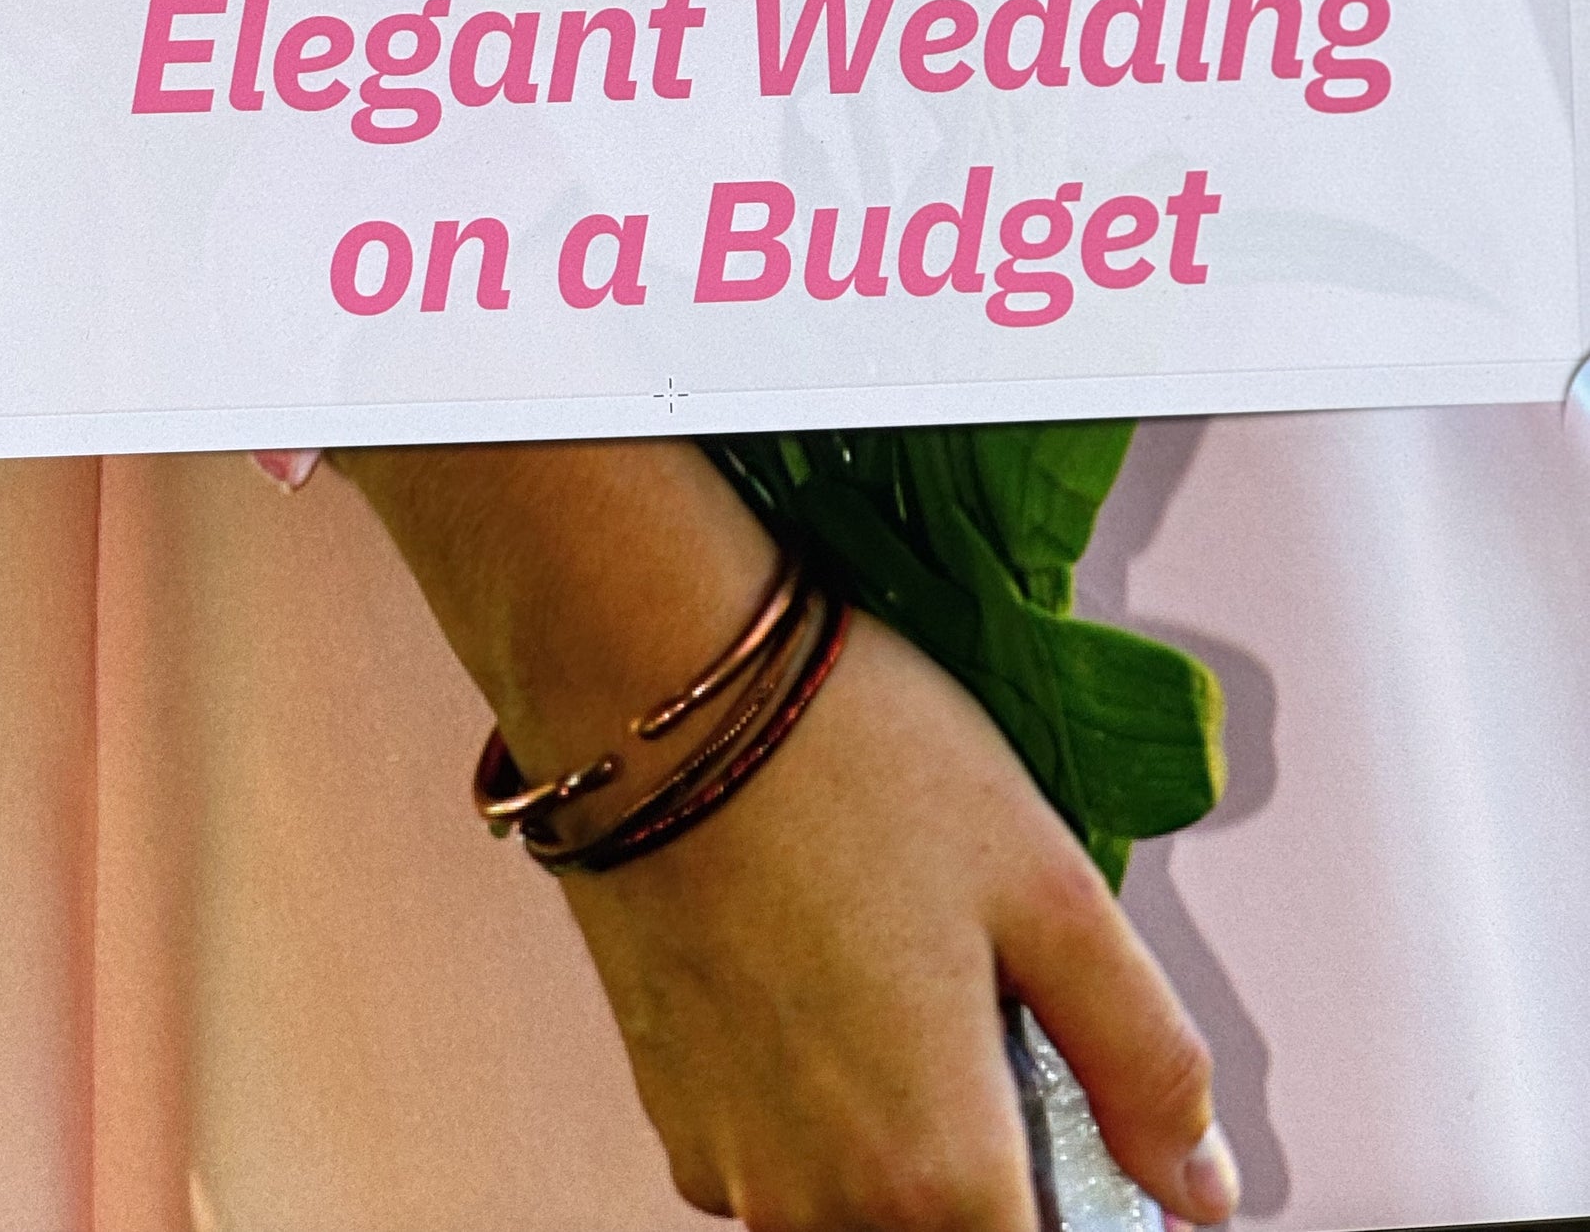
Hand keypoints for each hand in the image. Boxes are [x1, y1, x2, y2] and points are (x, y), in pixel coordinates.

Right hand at [339, 442, 1238, 1231]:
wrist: (651, 675)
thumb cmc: (842, 753)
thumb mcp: (1046, 882)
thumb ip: (1145, 1059)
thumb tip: (1202, 1181)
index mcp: (934, 1170)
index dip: (1088, 1206)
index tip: (1098, 1139)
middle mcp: (818, 1203)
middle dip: (996, 1169)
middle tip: (1001, 1022)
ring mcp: (730, 1166)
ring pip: (859, 1212)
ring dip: (908, 1140)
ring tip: (911, 975)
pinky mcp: (669, 1113)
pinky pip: (781, 1164)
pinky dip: (824, 1106)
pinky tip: (833, 974)